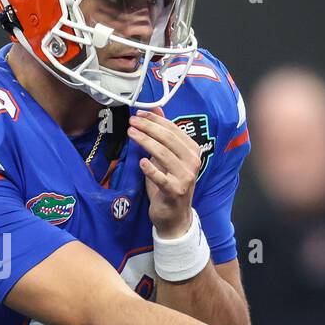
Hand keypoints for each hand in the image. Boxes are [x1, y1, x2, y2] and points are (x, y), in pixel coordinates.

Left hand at [128, 107, 201, 236]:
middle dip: (148, 127)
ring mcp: (185, 177)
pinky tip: (141, 162)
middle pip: (168, 139)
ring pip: (163, 154)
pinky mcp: (175, 191)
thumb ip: (163, 134)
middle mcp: (192, 161)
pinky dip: (151, 169)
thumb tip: (156, 109)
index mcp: (192, 150)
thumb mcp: (166, 157)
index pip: (173, 129)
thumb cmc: (169, 184)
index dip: (155, 119)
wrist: (174, 215)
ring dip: (145, 142)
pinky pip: (162, 178)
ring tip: (131, 134)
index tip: (139, 114)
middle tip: (132, 122)